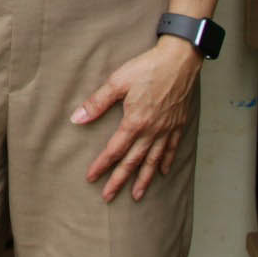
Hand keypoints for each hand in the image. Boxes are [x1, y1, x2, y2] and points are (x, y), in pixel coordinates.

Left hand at [72, 38, 200, 200]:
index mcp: (135, 121)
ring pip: (153, 161)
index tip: (91, 178)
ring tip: (136, 195)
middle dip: (119, 180)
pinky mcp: (178, 124)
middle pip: (133, 161)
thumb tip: (77, 118)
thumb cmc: (147, 67)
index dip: (102, 165)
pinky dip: (167, 162)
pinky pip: (172, 149)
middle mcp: (152, 131)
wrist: (180, 59)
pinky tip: (162, 172)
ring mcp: (167, 129)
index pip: (114, 150)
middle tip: (108, 196)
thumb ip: (97, 102)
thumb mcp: (117, 81)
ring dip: (144, 179)